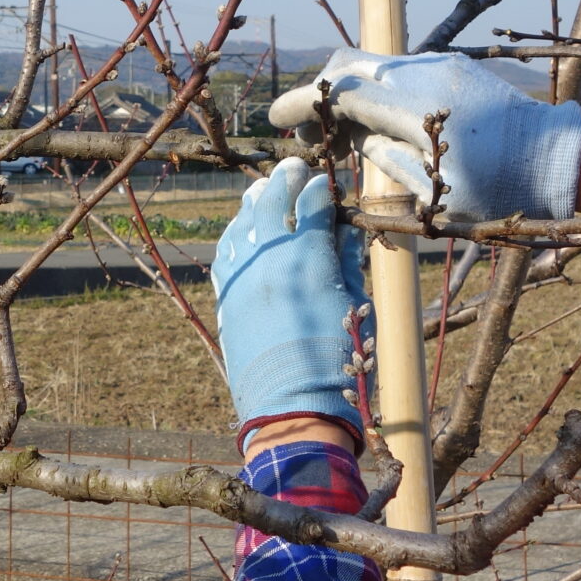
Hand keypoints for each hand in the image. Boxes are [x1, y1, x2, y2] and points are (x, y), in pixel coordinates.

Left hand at [213, 158, 367, 444]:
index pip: (312, 204)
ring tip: (264, 189)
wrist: (293, 411)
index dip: (322, 189)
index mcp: (308, 259)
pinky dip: (234, 233)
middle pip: (272, 201)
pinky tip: (242, 227)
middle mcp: (269, 260)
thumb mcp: (355, 308)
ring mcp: (242, 278)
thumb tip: (346, 229)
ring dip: (254, 201)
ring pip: (242, 222)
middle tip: (295, 169)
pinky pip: (225, 252)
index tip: (329, 183)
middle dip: (285, 181)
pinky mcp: (227, 298)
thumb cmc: (338, 365)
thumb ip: (348, 262)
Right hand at [269, 49, 580, 223]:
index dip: (300, 103)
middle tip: (310, 132)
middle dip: (318, 92)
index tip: (275, 120)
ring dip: (346, 91)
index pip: (338, 90)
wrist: (556, 156)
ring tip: (344, 137)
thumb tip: (354, 139)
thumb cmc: (499, 188)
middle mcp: (421, 74)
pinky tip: (378, 125)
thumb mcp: (436, 192)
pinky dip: (374, 89)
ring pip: (371, 62)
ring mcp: (438, 64)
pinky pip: (397, 68)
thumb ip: (386, 158)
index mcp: (413, 107)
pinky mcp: (452, 65)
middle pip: (347, 62)